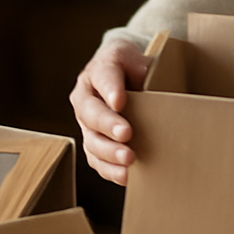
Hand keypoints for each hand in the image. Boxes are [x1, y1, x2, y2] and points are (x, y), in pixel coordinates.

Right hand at [69, 38, 150, 184]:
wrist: (125, 77)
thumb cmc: (134, 68)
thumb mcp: (140, 59)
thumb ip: (143, 68)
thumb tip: (147, 79)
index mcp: (99, 70)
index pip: (103, 76)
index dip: (110, 89)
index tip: (119, 101)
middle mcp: (86, 97)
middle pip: (91, 112)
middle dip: (108, 125)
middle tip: (126, 134)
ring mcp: (87, 122)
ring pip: (91, 139)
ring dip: (109, 152)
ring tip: (128, 159)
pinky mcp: (93, 142)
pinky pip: (96, 159)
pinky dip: (110, 169)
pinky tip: (126, 175)